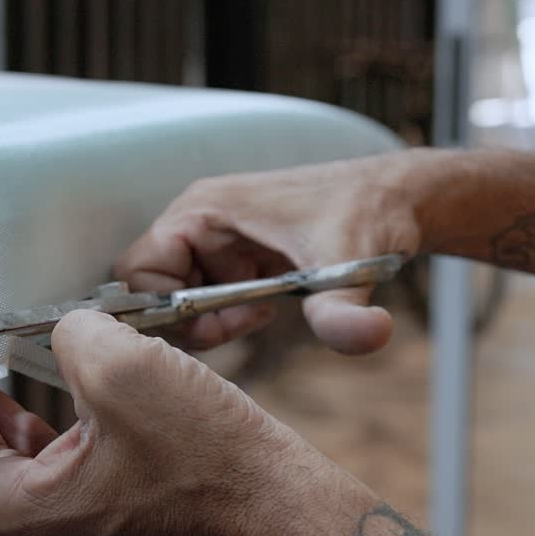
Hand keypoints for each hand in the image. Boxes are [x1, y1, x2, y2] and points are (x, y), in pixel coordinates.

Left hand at [0, 310, 345, 535]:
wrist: (284, 503)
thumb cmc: (212, 461)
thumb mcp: (125, 371)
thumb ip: (72, 334)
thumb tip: (67, 325)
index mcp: (26, 510)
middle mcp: (43, 520)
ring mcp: (78, 511)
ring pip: (5, 463)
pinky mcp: (110, 495)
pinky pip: (51, 458)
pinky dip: (36, 418)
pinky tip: (47, 374)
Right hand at [114, 150, 441, 353]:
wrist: (397, 199)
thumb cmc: (369, 216)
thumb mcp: (351, 267)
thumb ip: (344, 310)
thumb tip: (370, 335)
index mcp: (204, 210)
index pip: (137, 268)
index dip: (162, 307)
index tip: (216, 324)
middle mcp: (198, 218)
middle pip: (151, 286)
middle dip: (185, 318)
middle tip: (237, 327)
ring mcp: (214, 235)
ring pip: (175, 293)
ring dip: (206, 318)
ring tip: (256, 317)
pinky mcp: (232, 251)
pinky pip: (201, 291)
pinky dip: (222, 313)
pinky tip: (264, 310)